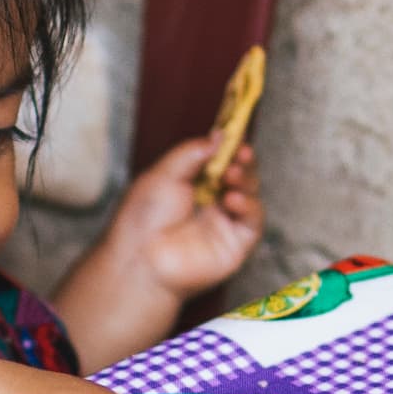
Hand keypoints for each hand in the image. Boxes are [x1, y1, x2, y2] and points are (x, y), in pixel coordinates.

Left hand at [99, 130, 269, 300]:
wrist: (139, 259)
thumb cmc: (143, 220)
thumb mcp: (164, 174)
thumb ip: (193, 153)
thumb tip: (219, 135)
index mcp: (193, 187)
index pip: (221, 162)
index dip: (230, 148)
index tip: (236, 134)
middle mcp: (211, 205)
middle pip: (240, 176)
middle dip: (242, 162)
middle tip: (240, 152)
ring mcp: (224, 225)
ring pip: (250, 195)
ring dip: (246, 181)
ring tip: (231, 175)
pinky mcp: (235, 246)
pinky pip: (253, 222)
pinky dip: (249, 207)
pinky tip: (233, 200)